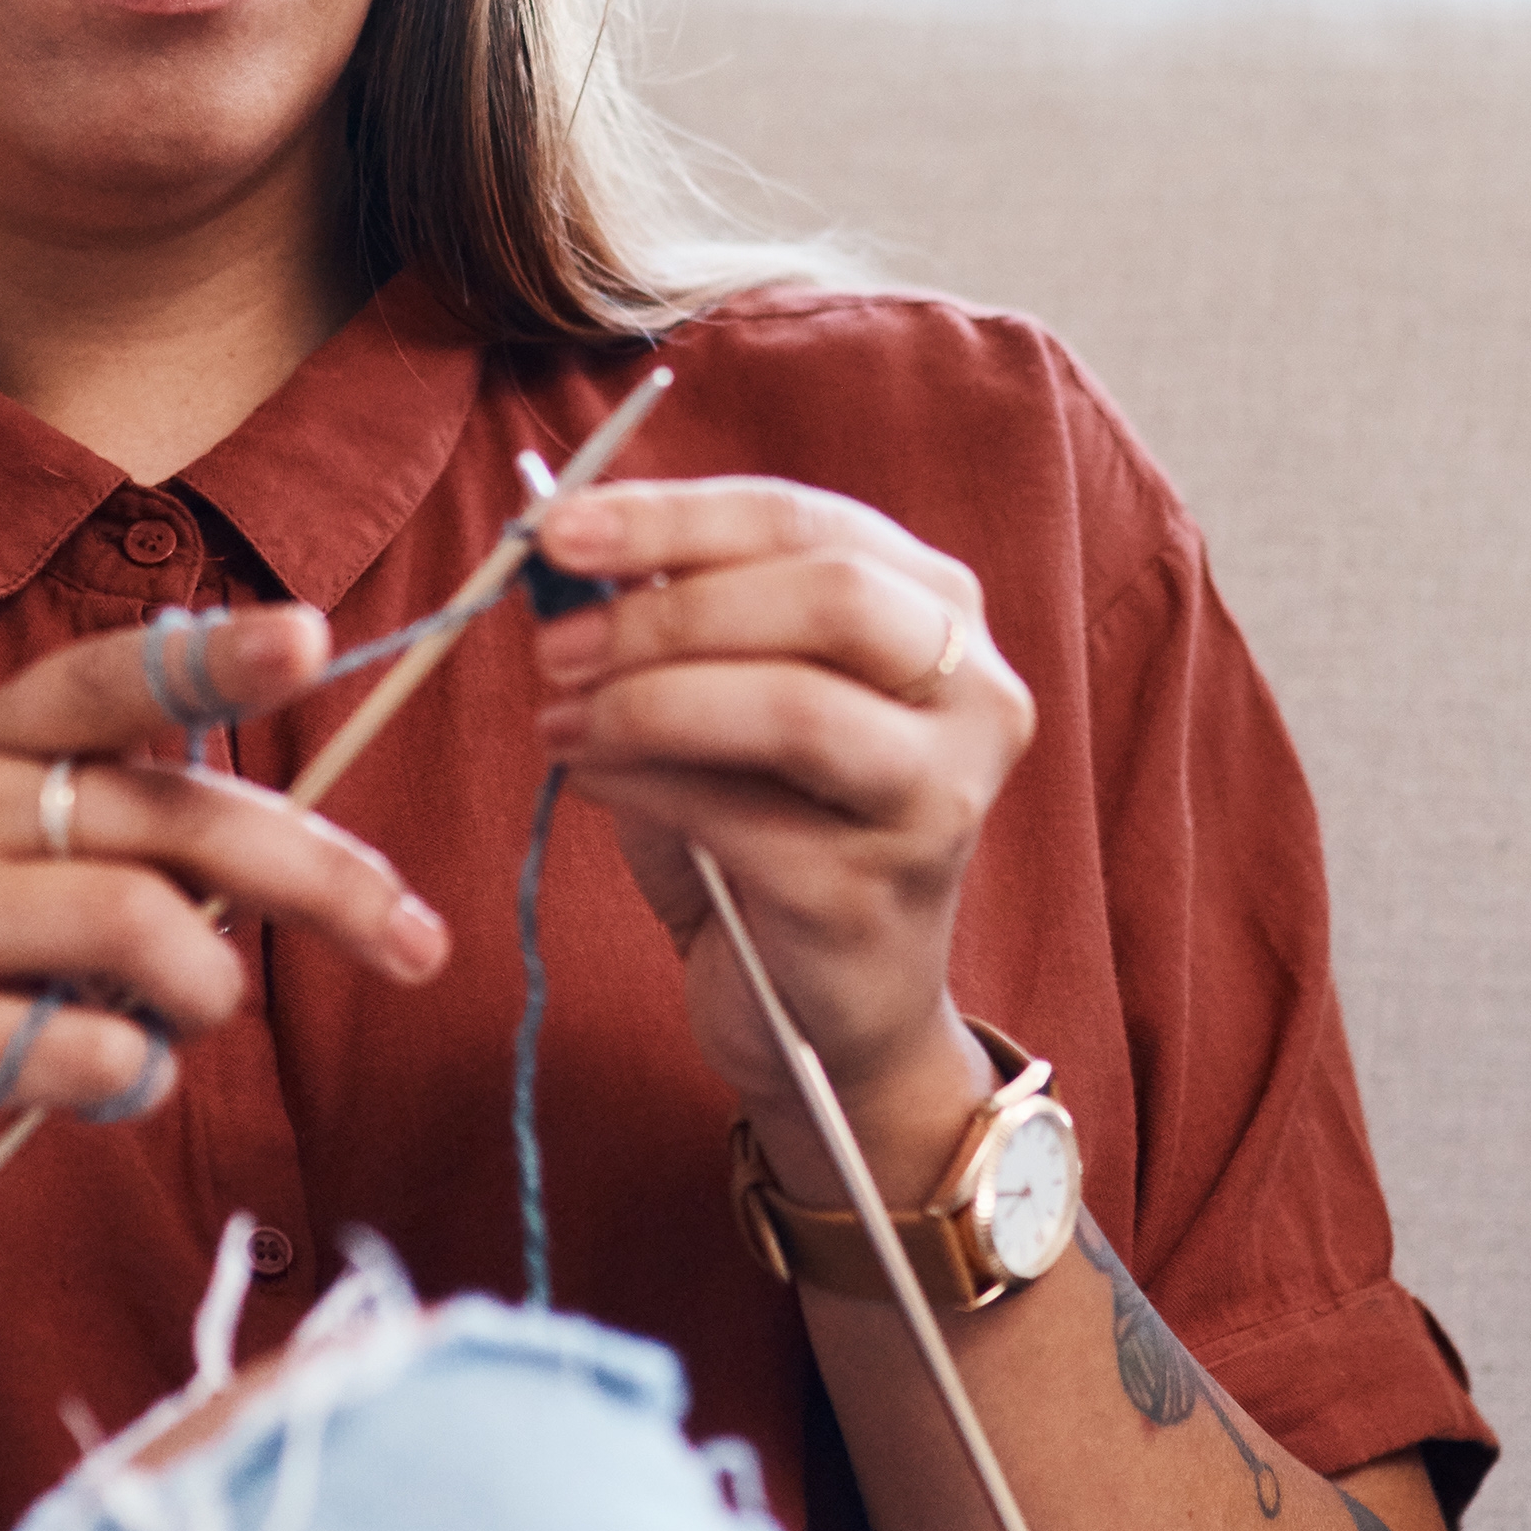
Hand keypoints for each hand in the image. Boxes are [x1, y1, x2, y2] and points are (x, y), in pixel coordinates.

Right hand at [0, 608, 447, 1265]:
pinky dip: (138, 1077)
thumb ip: (125, 842)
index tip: (311, 635)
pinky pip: (87, 1050)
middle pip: (170, 820)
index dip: (211, 657)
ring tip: (182, 1025)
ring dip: (208, 992)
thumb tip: (314, 863)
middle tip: (417, 941)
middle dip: (321, 880)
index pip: (105, 679)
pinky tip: (110, 1085)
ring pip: (141, 928)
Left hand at [527, 479, 1034, 1189]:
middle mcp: (974, 694)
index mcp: (939, 612)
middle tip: (555, 641)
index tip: (558, 528)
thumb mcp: (732, 697)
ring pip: (795, 706)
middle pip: (830, 595)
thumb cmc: (771, 830)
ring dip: (647, 700)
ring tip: (559, 720)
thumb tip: (560, 548)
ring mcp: (939, 798)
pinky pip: (739, 815)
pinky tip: (585, 780)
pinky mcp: (876, 893)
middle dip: (669, 607)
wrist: (822, 1014)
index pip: (805, 521)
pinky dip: (639, 784)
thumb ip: (677, 620)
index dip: (673, 517)